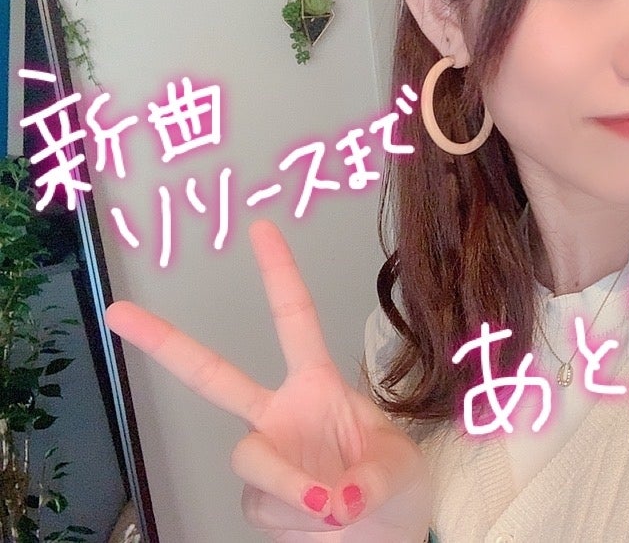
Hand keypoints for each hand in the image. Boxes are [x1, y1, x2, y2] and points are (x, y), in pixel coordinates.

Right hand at [105, 220, 430, 541]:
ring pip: (252, 462)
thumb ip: (370, 478)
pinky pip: (265, 508)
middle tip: (118, 313)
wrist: (385, 534)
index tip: (261, 228)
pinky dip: (298, 520)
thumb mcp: (399, 469)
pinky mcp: (257, 501)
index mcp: (316, 384)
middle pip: (214, 378)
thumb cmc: (395, 485)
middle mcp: (280, 414)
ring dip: (292, 486)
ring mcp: (265, 457)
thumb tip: (332, 499)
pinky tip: (325, 524)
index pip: (294, 321)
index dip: (279, 275)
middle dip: (167, 344)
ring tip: (336, 507)